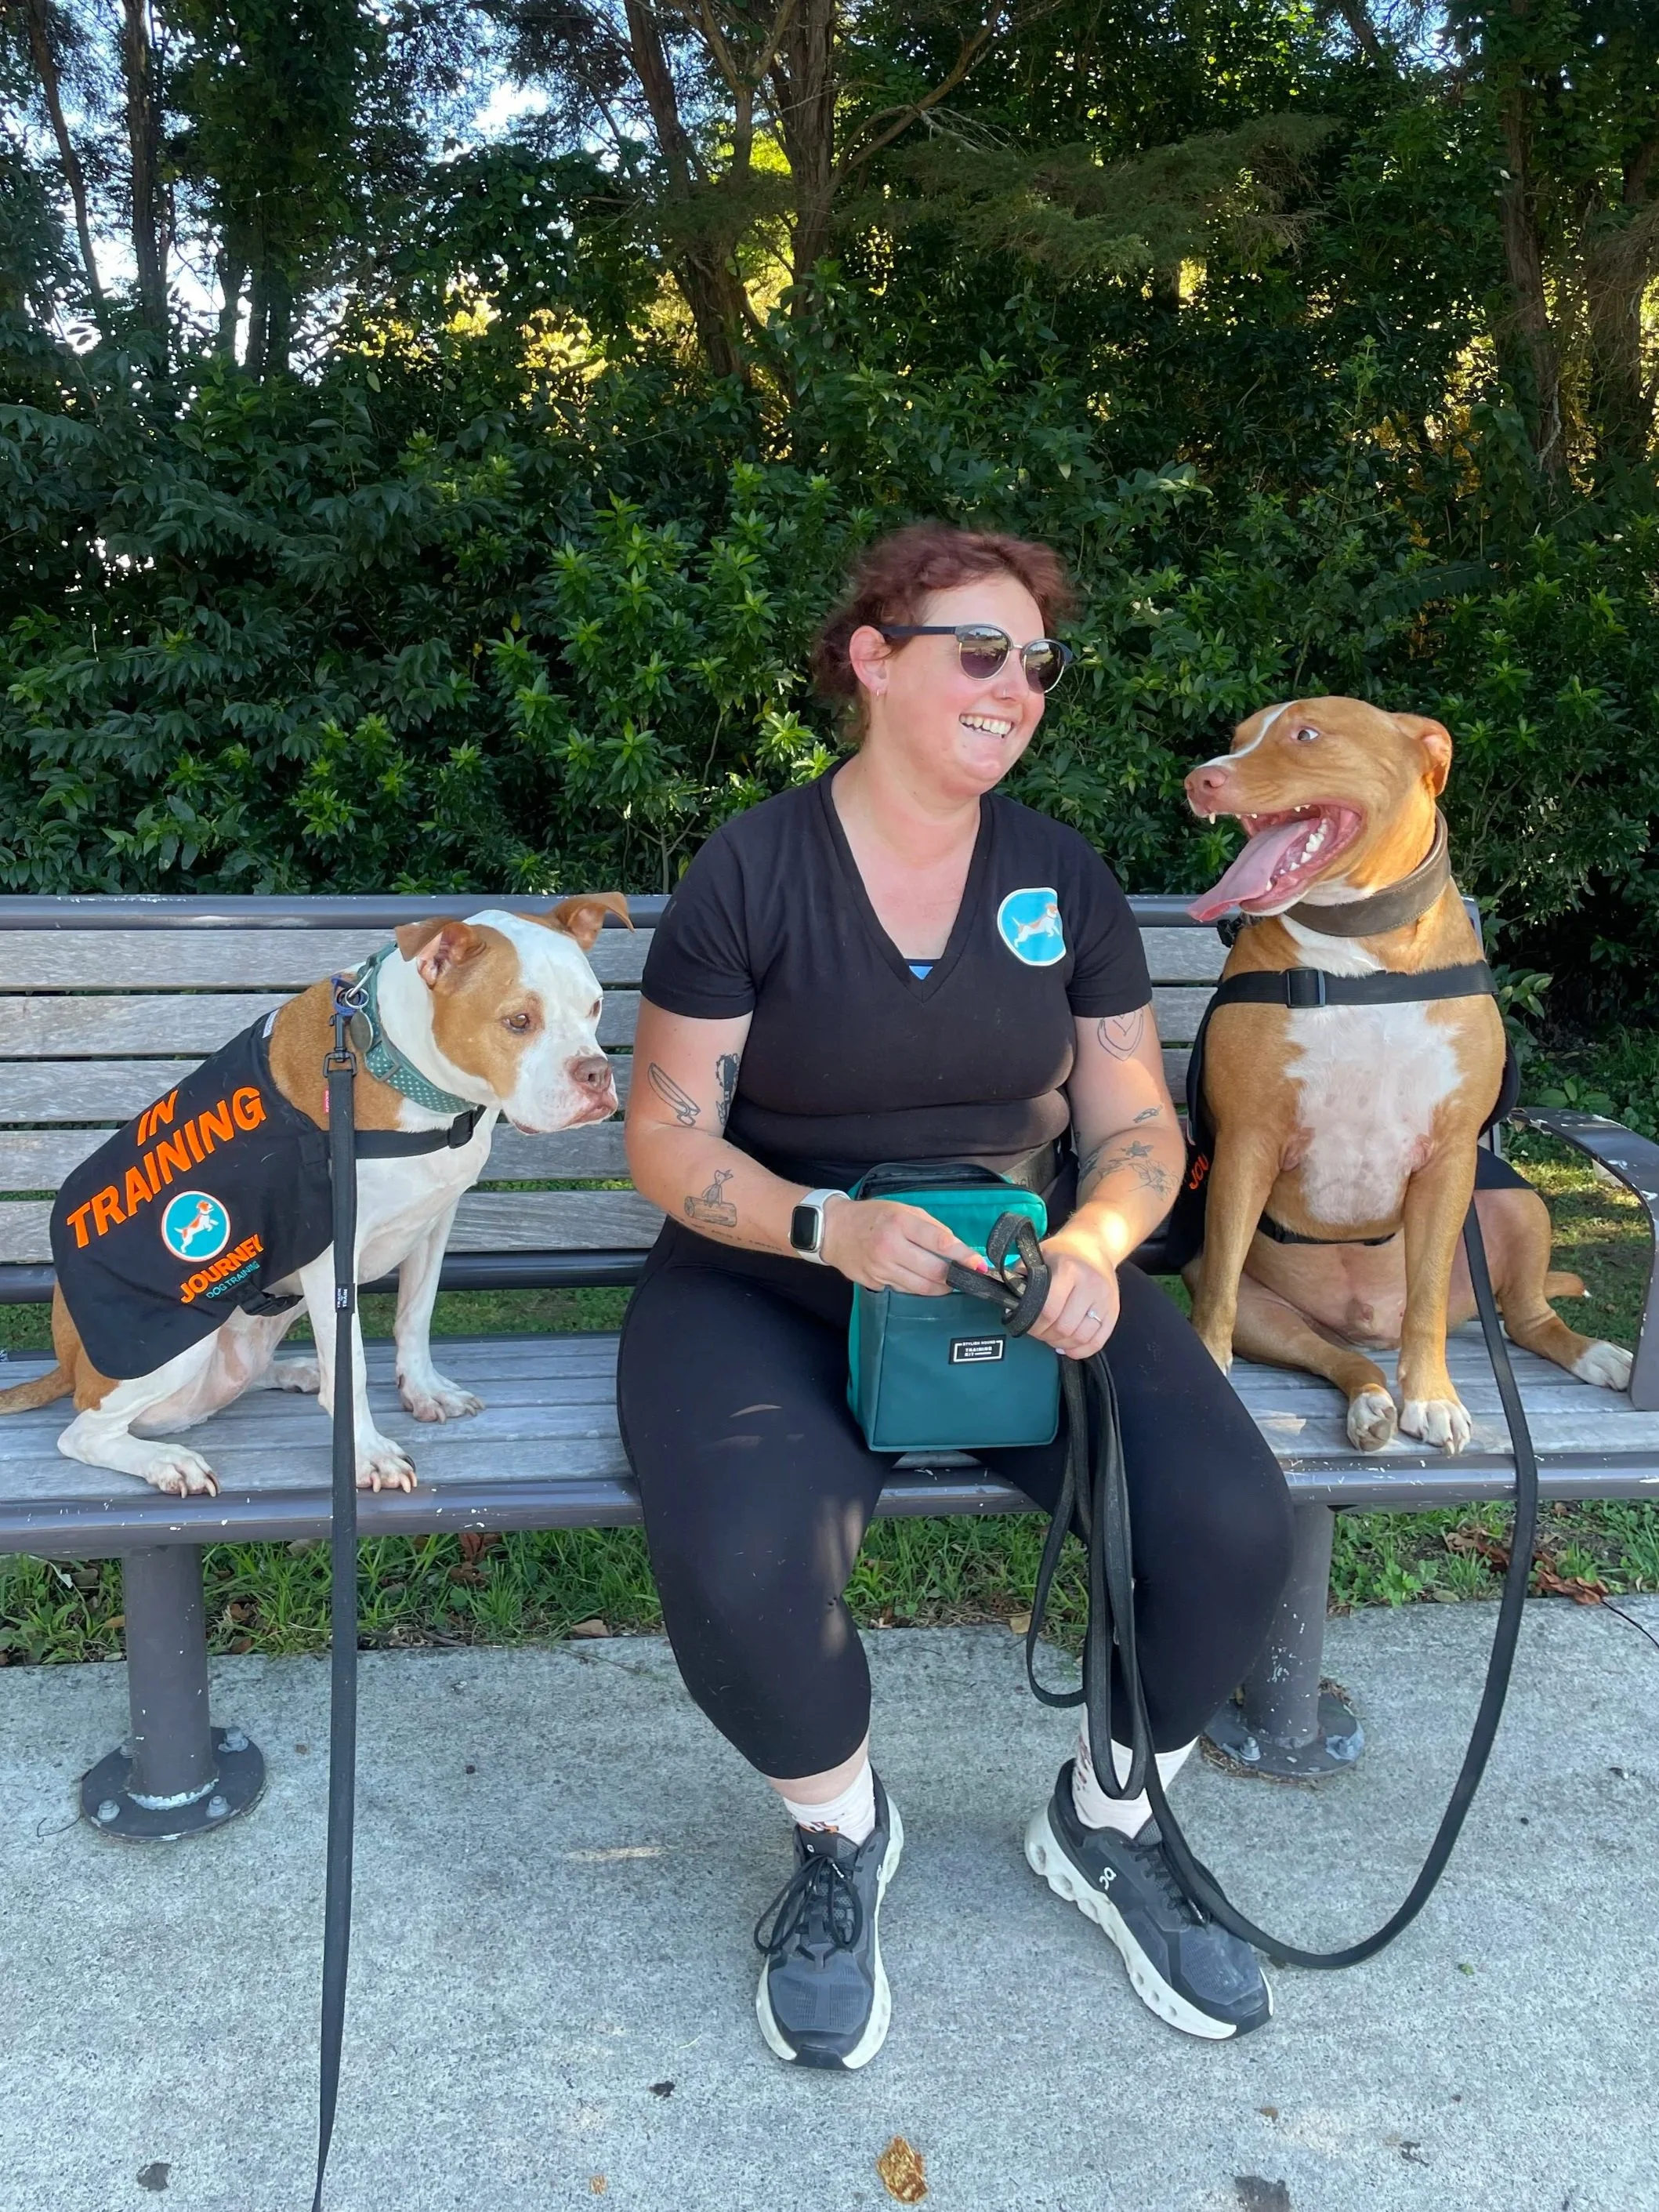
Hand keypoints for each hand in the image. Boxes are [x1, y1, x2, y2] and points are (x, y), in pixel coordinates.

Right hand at [819, 1197, 990, 1294]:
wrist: (833, 1230)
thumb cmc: (873, 1217)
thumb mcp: (903, 1210)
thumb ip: (932, 1228)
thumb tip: (957, 1248)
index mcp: (901, 1223)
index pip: (940, 1242)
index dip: (963, 1256)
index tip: (979, 1265)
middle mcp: (891, 1246)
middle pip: (934, 1271)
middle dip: (955, 1276)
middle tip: (965, 1276)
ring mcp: (881, 1268)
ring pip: (921, 1287)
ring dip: (941, 1287)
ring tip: (948, 1283)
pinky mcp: (874, 1283)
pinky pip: (904, 1290)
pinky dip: (918, 1288)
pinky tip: (922, 1281)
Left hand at [1028, 1237, 1119, 1359]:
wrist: (1095, 1245)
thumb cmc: (1061, 1253)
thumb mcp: (1038, 1257)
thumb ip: (1021, 1280)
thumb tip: (1009, 1309)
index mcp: (1069, 1269)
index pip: (1049, 1310)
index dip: (1034, 1324)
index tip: (1026, 1324)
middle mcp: (1091, 1284)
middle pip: (1065, 1327)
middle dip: (1046, 1335)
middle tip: (1038, 1331)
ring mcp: (1106, 1299)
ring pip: (1082, 1337)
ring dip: (1062, 1343)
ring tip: (1052, 1337)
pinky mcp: (1114, 1310)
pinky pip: (1099, 1341)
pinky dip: (1081, 1350)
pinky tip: (1069, 1346)